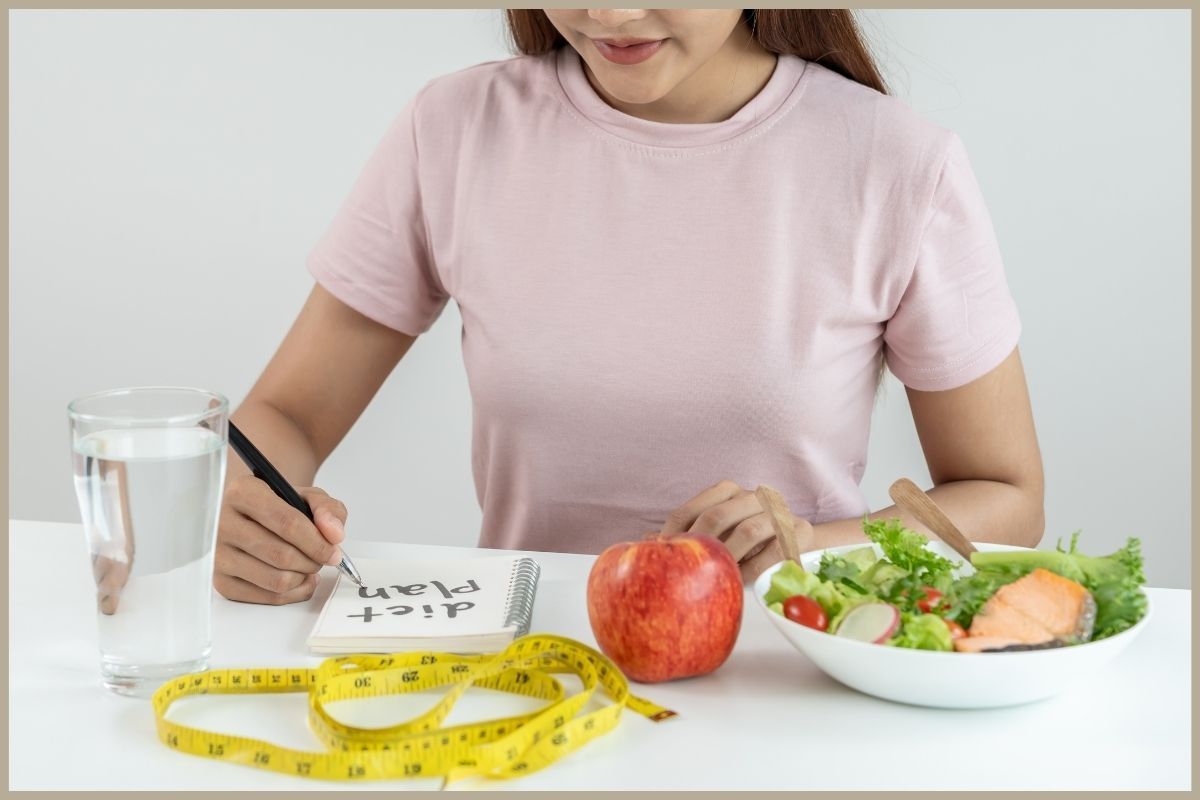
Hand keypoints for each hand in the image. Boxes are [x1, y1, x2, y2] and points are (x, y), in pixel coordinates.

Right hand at [215, 476, 347, 604]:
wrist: (255, 516)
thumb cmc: (281, 506)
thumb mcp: (308, 497)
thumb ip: (328, 509)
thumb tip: (334, 534)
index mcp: (243, 492)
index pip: (286, 523)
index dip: (317, 541)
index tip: (334, 550)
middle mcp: (222, 522)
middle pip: (282, 555)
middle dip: (312, 561)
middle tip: (323, 557)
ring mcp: (219, 555)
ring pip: (276, 580)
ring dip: (304, 577)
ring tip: (309, 565)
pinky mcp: (221, 581)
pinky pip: (267, 597)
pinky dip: (293, 592)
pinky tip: (299, 579)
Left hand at [660, 479, 813, 582]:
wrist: (798, 544)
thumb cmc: (747, 542)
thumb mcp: (716, 535)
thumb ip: (687, 535)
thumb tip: (644, 540)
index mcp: (727, 491)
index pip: (689, 511)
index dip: (672, 536)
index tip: (663, 559)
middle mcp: (753, 496)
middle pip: (716, 517)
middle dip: (699, 546)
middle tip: (688, 571)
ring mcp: (779, 511)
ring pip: (748, 530)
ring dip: (729, 556)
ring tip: (717, 576)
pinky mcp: (800, 532)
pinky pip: (774, 551)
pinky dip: (755, 568)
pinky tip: (742, 581)